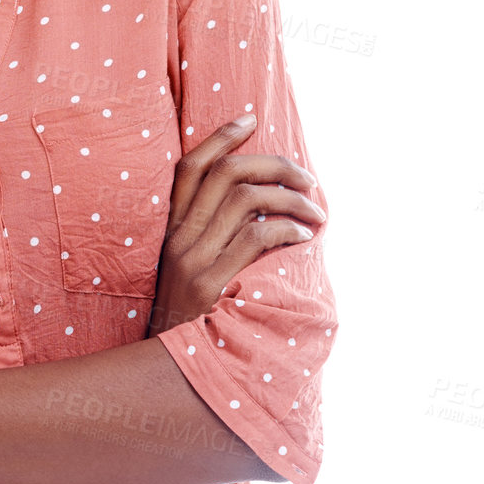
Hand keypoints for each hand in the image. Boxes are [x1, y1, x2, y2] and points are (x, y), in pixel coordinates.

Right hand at [148, 115, 324, 335]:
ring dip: (292, 198)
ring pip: (247, 199)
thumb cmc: (188, 315)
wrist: (166, 366)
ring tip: (317, 211)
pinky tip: (303, 236)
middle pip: (227, 174)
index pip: (191, 166)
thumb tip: (259, 203)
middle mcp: (178, 237)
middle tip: (308, 178)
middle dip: (275, 165)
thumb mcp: (185, 268)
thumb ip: (207, 235)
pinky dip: (287, 228)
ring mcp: (192, 259)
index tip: (250, 118)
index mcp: (170, 228)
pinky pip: (256, 238)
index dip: (220, 136)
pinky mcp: (211, 284)